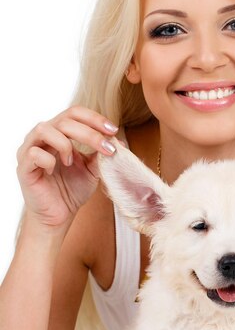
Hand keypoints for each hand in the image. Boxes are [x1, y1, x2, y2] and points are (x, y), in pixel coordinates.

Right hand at [16, 106, 118, 227]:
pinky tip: (53, 171)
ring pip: (45, 129)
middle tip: (106, 148)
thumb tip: (117, 140)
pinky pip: (34, 153)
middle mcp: (43, 137)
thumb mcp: (92, 169)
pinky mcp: (23, 167)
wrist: (59, 216)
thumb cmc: (72, 190)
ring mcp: (30, 150)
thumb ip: (101, 153)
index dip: (94, 118)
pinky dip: (48, 160)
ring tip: (71, 162)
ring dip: (65, 144)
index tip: (113, 131)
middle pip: (64, 120)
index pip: (75, 113)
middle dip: (89, 133)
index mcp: (59, 133)